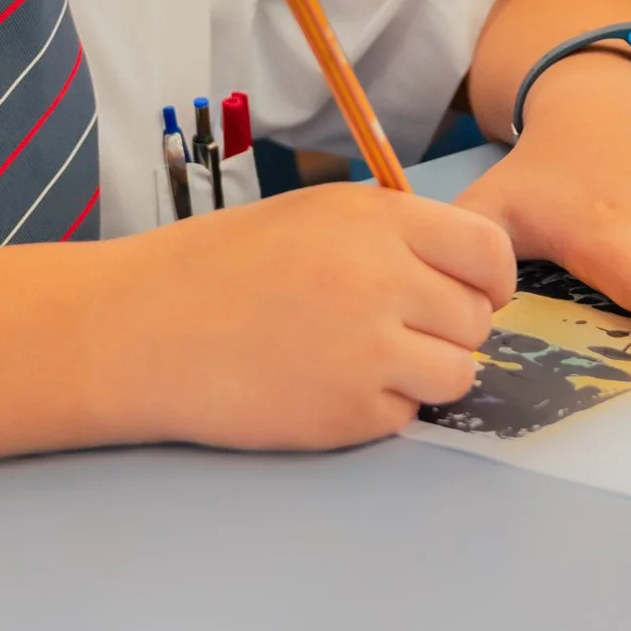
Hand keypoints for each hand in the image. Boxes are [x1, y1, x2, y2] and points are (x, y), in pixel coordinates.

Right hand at [124, 184, 516, 449]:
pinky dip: (377, 407)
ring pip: (456, 373)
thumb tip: (459, 275)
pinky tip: (322, 384)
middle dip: (447, 328)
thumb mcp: (311, 215)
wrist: (142, 329)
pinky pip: (406, 415)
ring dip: (424, 373)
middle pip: (476, 319)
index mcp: (376, 219)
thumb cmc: (216, 267)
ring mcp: (370, 351)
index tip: (468, 293)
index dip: (487, 279)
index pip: (488, 252)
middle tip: (391, 330)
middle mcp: (383, 279)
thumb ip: (388, 235)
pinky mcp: (351, 413)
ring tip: (361, 360)